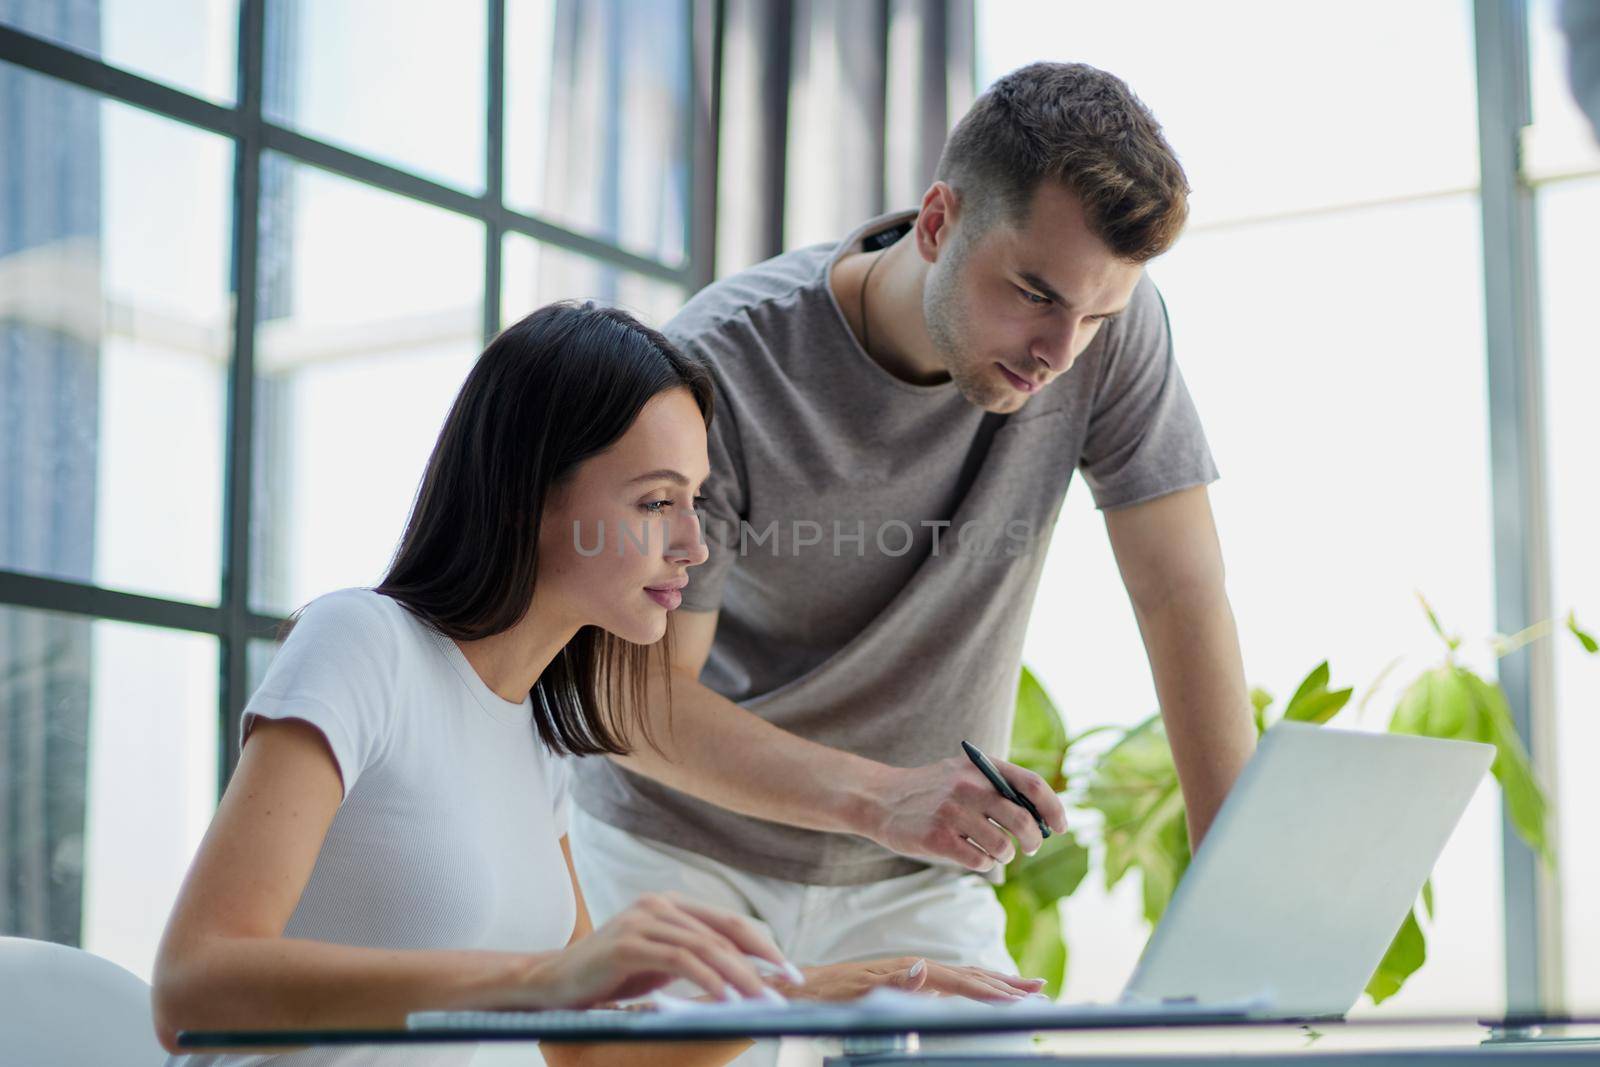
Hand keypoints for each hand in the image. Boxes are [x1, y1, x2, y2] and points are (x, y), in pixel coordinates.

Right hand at [527, 892, 791, 1006]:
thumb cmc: (608, 976)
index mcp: (669, 905)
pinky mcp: (628, 943)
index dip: (763, 945)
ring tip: (761, 998)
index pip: (728, 921)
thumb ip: (693, 960)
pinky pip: (679, 959)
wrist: (551, 981)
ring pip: (705, 944)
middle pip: (724, 931)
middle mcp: (658, 904)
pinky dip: (706, 977)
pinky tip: (724, 996)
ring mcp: (642, 920)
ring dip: (739, 974)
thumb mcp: (658, 965)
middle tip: (785, 987)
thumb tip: (741, 979)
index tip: (788, 971)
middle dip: (760, 961)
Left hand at [778, 957, 1045, 1002]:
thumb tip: (925, 968)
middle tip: (1042, 991)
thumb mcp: (853, 992)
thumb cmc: (825, 995)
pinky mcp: (908, 978)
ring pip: (963, 976)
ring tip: (1026, 987)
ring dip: (996, 982)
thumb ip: (892, 982)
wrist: (801, 985)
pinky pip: (950, 982)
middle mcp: (915, 966)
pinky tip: (984, 988)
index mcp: (908, 969)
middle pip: (969, 975)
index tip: (1022, 999)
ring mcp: (913, 971)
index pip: (959, 981)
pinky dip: (974, 984)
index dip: (991, 991)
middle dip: (1005, 984)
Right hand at [860, 757, 1067, 870]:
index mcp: (979, 767)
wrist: (880, 799)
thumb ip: (998, 788)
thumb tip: (1043, 820)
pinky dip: (984, 863)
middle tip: (1029, 847)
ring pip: (1002, 846)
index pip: (1032, 785)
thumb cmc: (933, 792)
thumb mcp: (963, 775)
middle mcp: (967, 786)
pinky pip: (979, 860)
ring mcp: (951, 812)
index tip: (1061, 826)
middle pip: (1022, 820)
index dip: (1054, 808)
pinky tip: (974, 856)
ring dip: (1006, 855)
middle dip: (1033, 840)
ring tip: (997, 852)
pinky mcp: (936, 837)